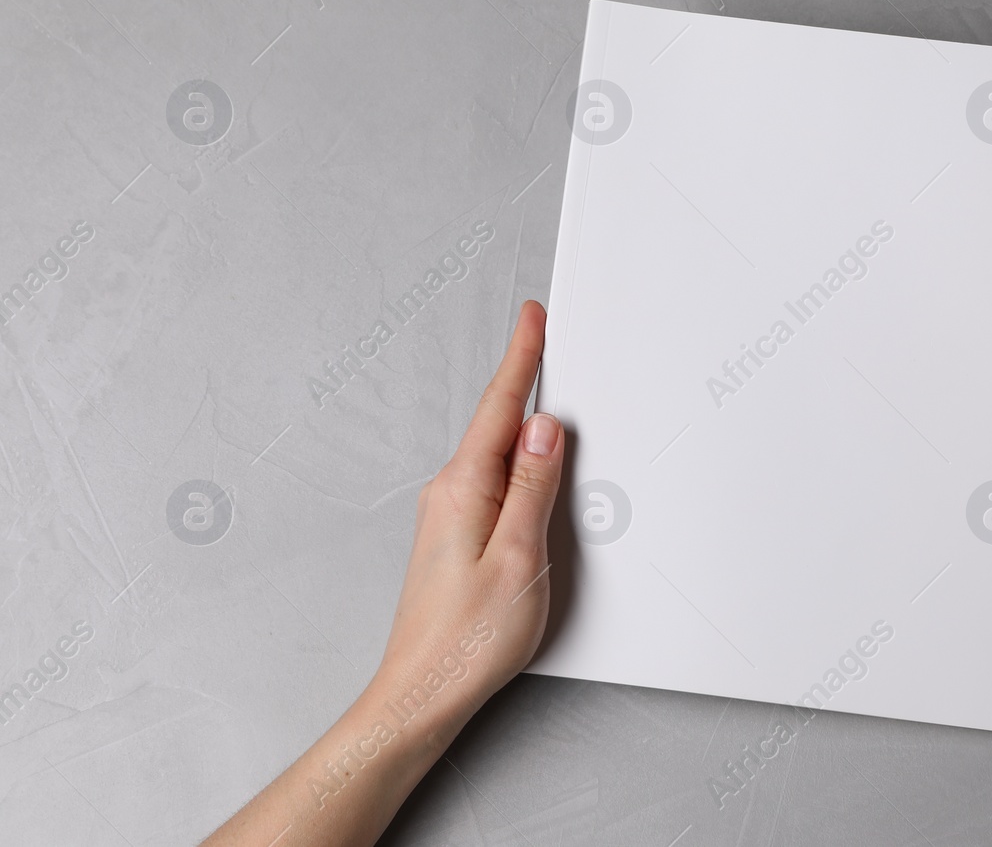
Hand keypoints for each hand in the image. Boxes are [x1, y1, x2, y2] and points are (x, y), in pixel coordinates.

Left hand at [370, 300, 563, 729]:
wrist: (421, 693)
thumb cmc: (467, 639)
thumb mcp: (518, 556)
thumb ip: (534, 487)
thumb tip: (546, 429)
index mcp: (464, 488)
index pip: (501, 408)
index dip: (521, 358)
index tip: (532, 317)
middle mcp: (450, 493)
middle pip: (499, 424)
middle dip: (527, 381)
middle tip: (549, 339)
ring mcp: (449, 515)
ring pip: (498, 455)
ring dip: (526, 427)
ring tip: (552, 399)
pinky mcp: (456, 537)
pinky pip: (494, 482)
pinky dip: (519, 464)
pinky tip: (535, 469)